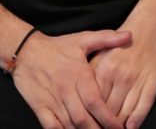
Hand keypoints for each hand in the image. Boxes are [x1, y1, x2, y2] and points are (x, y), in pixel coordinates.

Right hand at [11, 29, 131, 128]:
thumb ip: (107, 39)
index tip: (119, 127)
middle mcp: (66, 90)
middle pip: (84, 119)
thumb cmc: (57, 47)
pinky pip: (51, 126)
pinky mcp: (40, 107)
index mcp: (79, 76)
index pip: (95, 102)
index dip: (108, 118)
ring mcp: (52, 100)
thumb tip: (129, 35)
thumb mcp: (83, 39)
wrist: (26, 51)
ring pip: (69, 125)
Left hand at [90, 32, 155, 128]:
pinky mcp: (152, 79)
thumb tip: (78, 99)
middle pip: (108, 109)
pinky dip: (137, 118)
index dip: (90, 116)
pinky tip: (131, 126)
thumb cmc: (121, 45)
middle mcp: (118, 75)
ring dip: (119, 124)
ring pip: (126, 110)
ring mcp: (136, 78)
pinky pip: (144, 104)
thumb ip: (90, 75)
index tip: (89, 122)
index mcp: (102, 69)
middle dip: (104, 124)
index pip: (93, 100)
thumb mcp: (100, 55)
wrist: (148, 29)